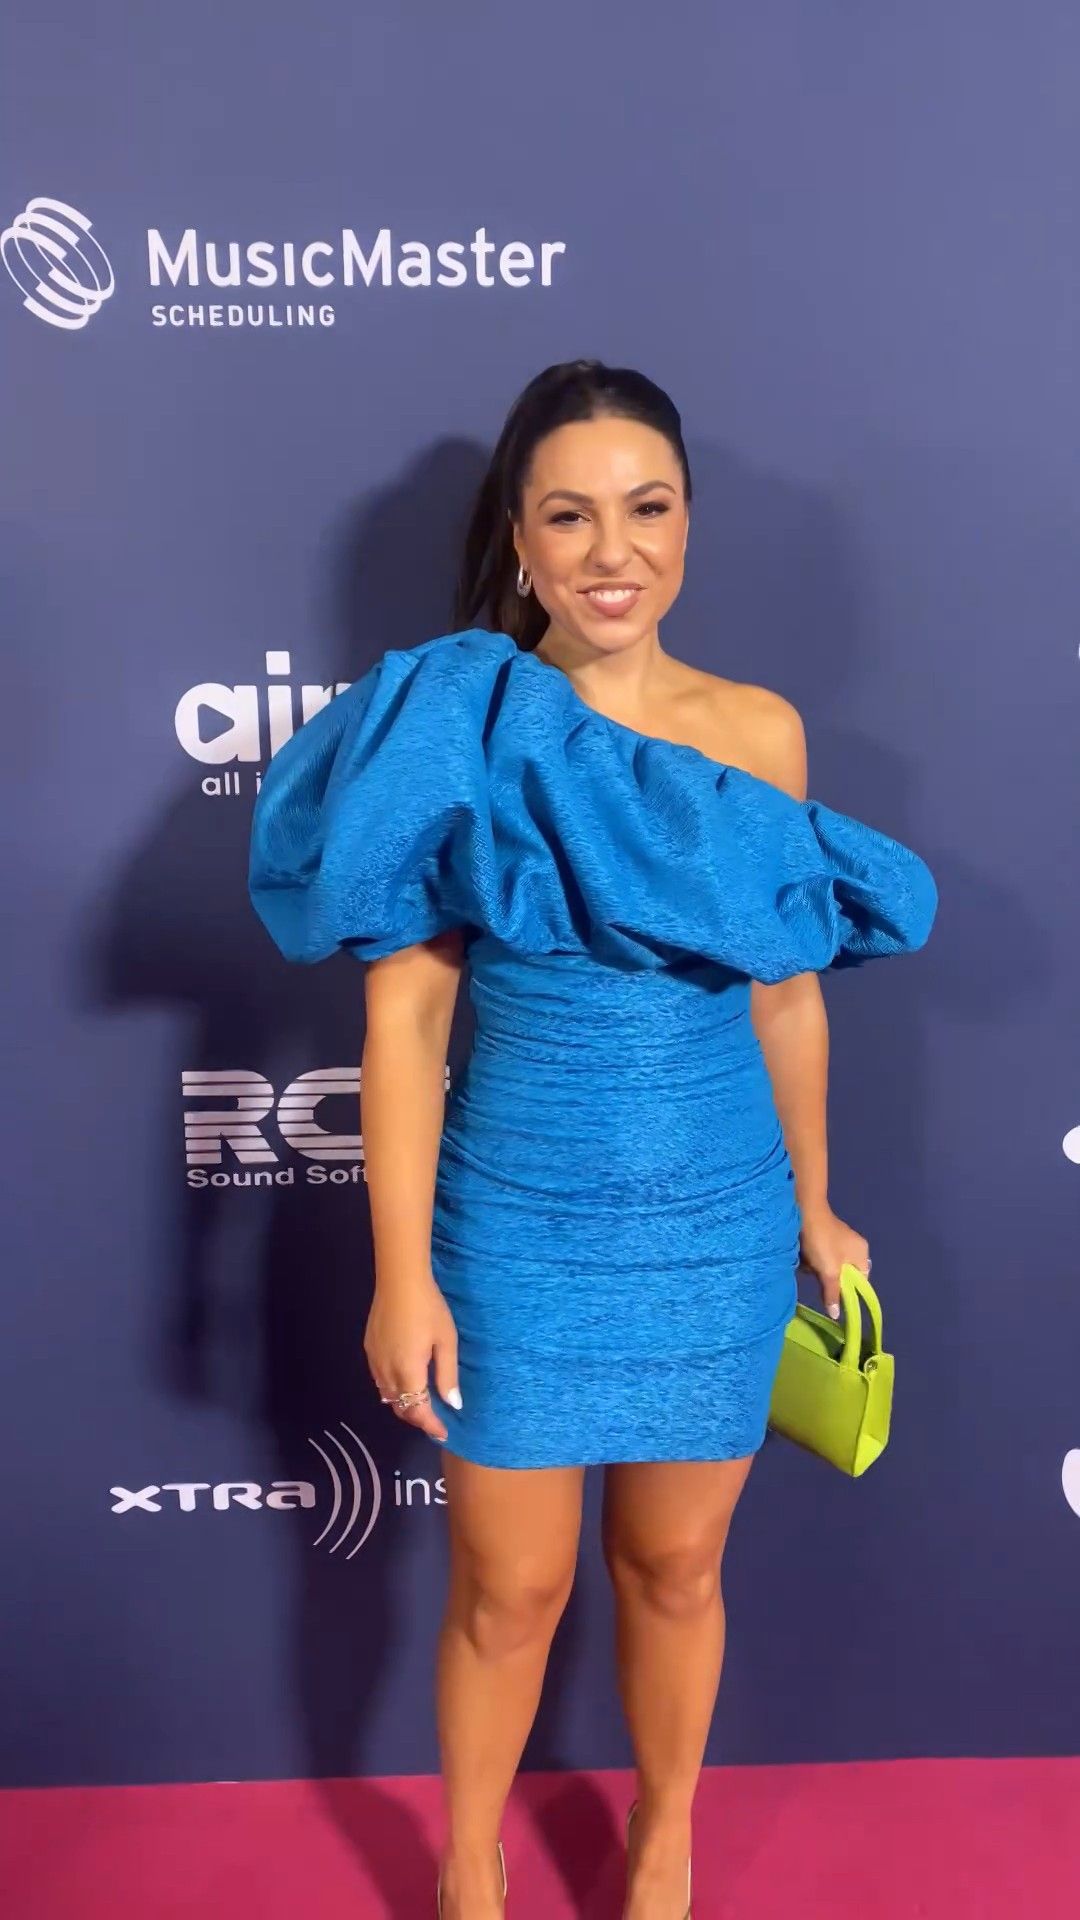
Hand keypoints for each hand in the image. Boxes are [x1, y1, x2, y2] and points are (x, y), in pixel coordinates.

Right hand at [363, 1272, 461, 1443]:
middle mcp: (386, 1371)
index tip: (443, 1432)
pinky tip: (404, 1382)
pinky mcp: (369, 1349)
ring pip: (387, 1395)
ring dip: (404, 1404)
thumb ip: (447, 1375)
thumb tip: (453, 1404)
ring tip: (421, 1404)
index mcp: (408, 1371)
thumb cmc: (429, 1309)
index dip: (430, 1425)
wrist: (399, 1281)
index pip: (417, 1411)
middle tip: (435, 1420)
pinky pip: (379, 1380)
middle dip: (417, 1418)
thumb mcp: (446, 1341)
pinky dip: (392, 1389)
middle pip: (399, 1407)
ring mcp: (374, 1360)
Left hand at [797, 1205, 870, 1320]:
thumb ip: (833, 1293)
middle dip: (828, 1277)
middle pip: (842, 1274)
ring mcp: (839, 1240)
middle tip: (819, 1273)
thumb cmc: (821, 1242)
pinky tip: (804, 1254)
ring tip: (809, 1262)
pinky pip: (820, 1256)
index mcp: (862, 1253)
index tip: (834, 1294)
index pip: (861, 1281)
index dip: (848, 1290)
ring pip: (828, 1266)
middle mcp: (854, 1246)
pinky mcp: (824, 1236)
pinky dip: (812, 1258)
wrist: (803, 1211)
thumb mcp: (828, 1271)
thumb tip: (837, 1315)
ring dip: (817, 1268)